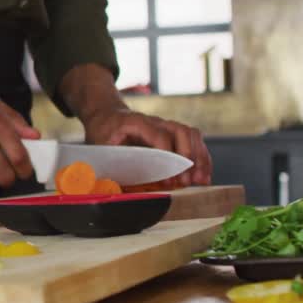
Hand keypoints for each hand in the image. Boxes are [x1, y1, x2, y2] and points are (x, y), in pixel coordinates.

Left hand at [83, 108, 211, 187]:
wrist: (106, 115)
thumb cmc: (103, 132)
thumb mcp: (99, 146)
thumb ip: (110, 163)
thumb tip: (117, 188)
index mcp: (136, 122)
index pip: (159, 136)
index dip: (168, 157)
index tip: (170, 179)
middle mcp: (155, 121)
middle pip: (181, 131)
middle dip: (188, 158)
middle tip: (187, 181)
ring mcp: (166, 125)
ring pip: (191, 134)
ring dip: (199, 157)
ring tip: (201, 180)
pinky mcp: (172, 133)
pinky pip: (192, 140)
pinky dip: (201, 157)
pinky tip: (202, 175)